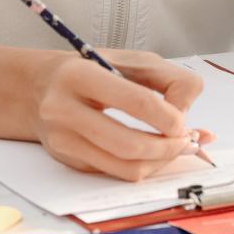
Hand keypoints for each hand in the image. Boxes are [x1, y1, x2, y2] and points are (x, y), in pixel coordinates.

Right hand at [26, 48, 215, 180]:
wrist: (40, 87)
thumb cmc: (92, 70)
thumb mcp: (132, 61)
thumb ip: (171, 82)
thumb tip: (193, 122)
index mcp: (80, 75)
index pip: (137, 102)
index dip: (170, 118)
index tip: (183, 122)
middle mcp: (63, 109)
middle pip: (130, 144)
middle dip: (168, 148)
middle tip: (185, 141)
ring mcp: (63, 139)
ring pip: (125, 167)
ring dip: (159, 162)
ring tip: (174, 148)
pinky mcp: (67, 160)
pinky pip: (115, 173)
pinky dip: (143, 166)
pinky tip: (154, 153)